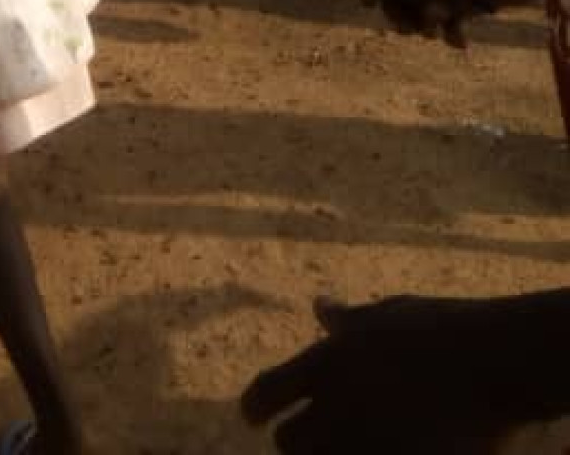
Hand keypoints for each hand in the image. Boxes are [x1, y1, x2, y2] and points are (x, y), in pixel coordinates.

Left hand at [242, 294, 540, 453]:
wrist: (493, 363)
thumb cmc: (441, 329)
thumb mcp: (386, 315)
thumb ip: (347, 321)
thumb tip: (320, 306)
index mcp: (325, 362)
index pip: (263, 394)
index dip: (255, 407)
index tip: (257, 415)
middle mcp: (335, 406)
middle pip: (289, 443)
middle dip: (299, 441)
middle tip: (314, 435)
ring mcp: (363, 443)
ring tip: (348, 442)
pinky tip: (381, 448)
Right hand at [362, 0, 480, 48]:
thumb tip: (427, 14)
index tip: (368, 4)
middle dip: (403, 13)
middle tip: (415, 28)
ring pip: (424, 10)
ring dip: (428, 26)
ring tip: (441, 32)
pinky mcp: (469, 2)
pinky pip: (449, 22)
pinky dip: (451, 34)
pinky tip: (461, 42)